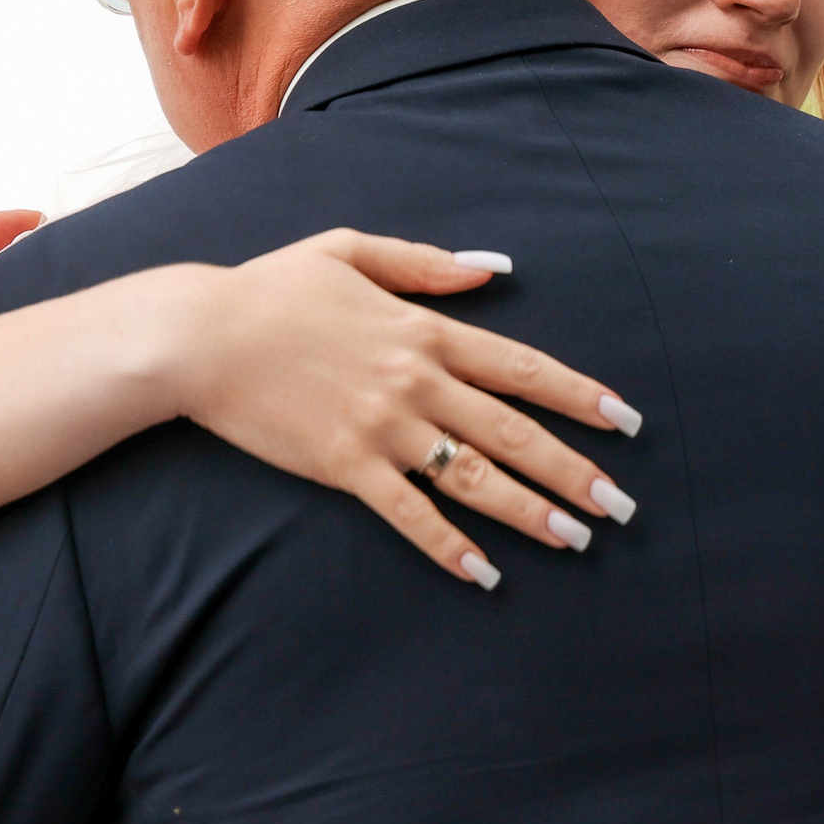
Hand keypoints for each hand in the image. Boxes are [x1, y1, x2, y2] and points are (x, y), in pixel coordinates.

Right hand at [165, 230, 637, 587]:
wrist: (199, 335)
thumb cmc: (272, 288)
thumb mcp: (353, 250)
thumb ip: (428, 264)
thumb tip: (495, 269)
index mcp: (425, 328)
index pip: (522, 367)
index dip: (579, 395)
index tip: (624, 420)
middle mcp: (416, 380)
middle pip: (514, 431)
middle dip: (574, 470)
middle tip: (620, 505)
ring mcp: (382, 426)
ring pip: (474, 477)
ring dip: (530, 511)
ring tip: (576, 539)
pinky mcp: (344, 465)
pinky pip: (409, 513)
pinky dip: (449, 545)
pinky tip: (484, 574)